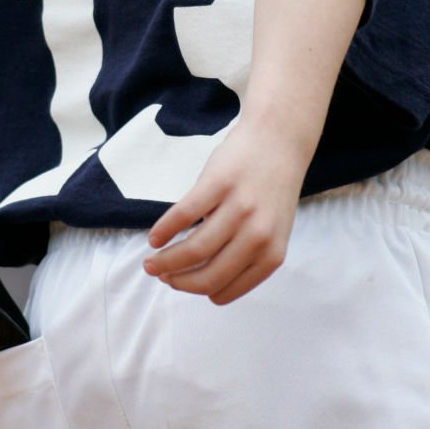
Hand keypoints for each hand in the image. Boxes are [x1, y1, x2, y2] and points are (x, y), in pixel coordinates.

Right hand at [142, 118, 310, 304]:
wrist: (279, 138)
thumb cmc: (269, 190)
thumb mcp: (269, 232)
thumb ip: (242, 257)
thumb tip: (195, 278)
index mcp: (271, 254)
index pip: (225, 289)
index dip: (196, 290)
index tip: (180, 284)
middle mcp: (259, 235)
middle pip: (207, 275)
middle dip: (177, 282)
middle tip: (160, 277)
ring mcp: (240, 208)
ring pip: (194, 250)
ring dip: (165, 261)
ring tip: (150, 262)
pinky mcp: (220, 182)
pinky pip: (184, 215)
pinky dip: (164, 230)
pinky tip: (155, 237)